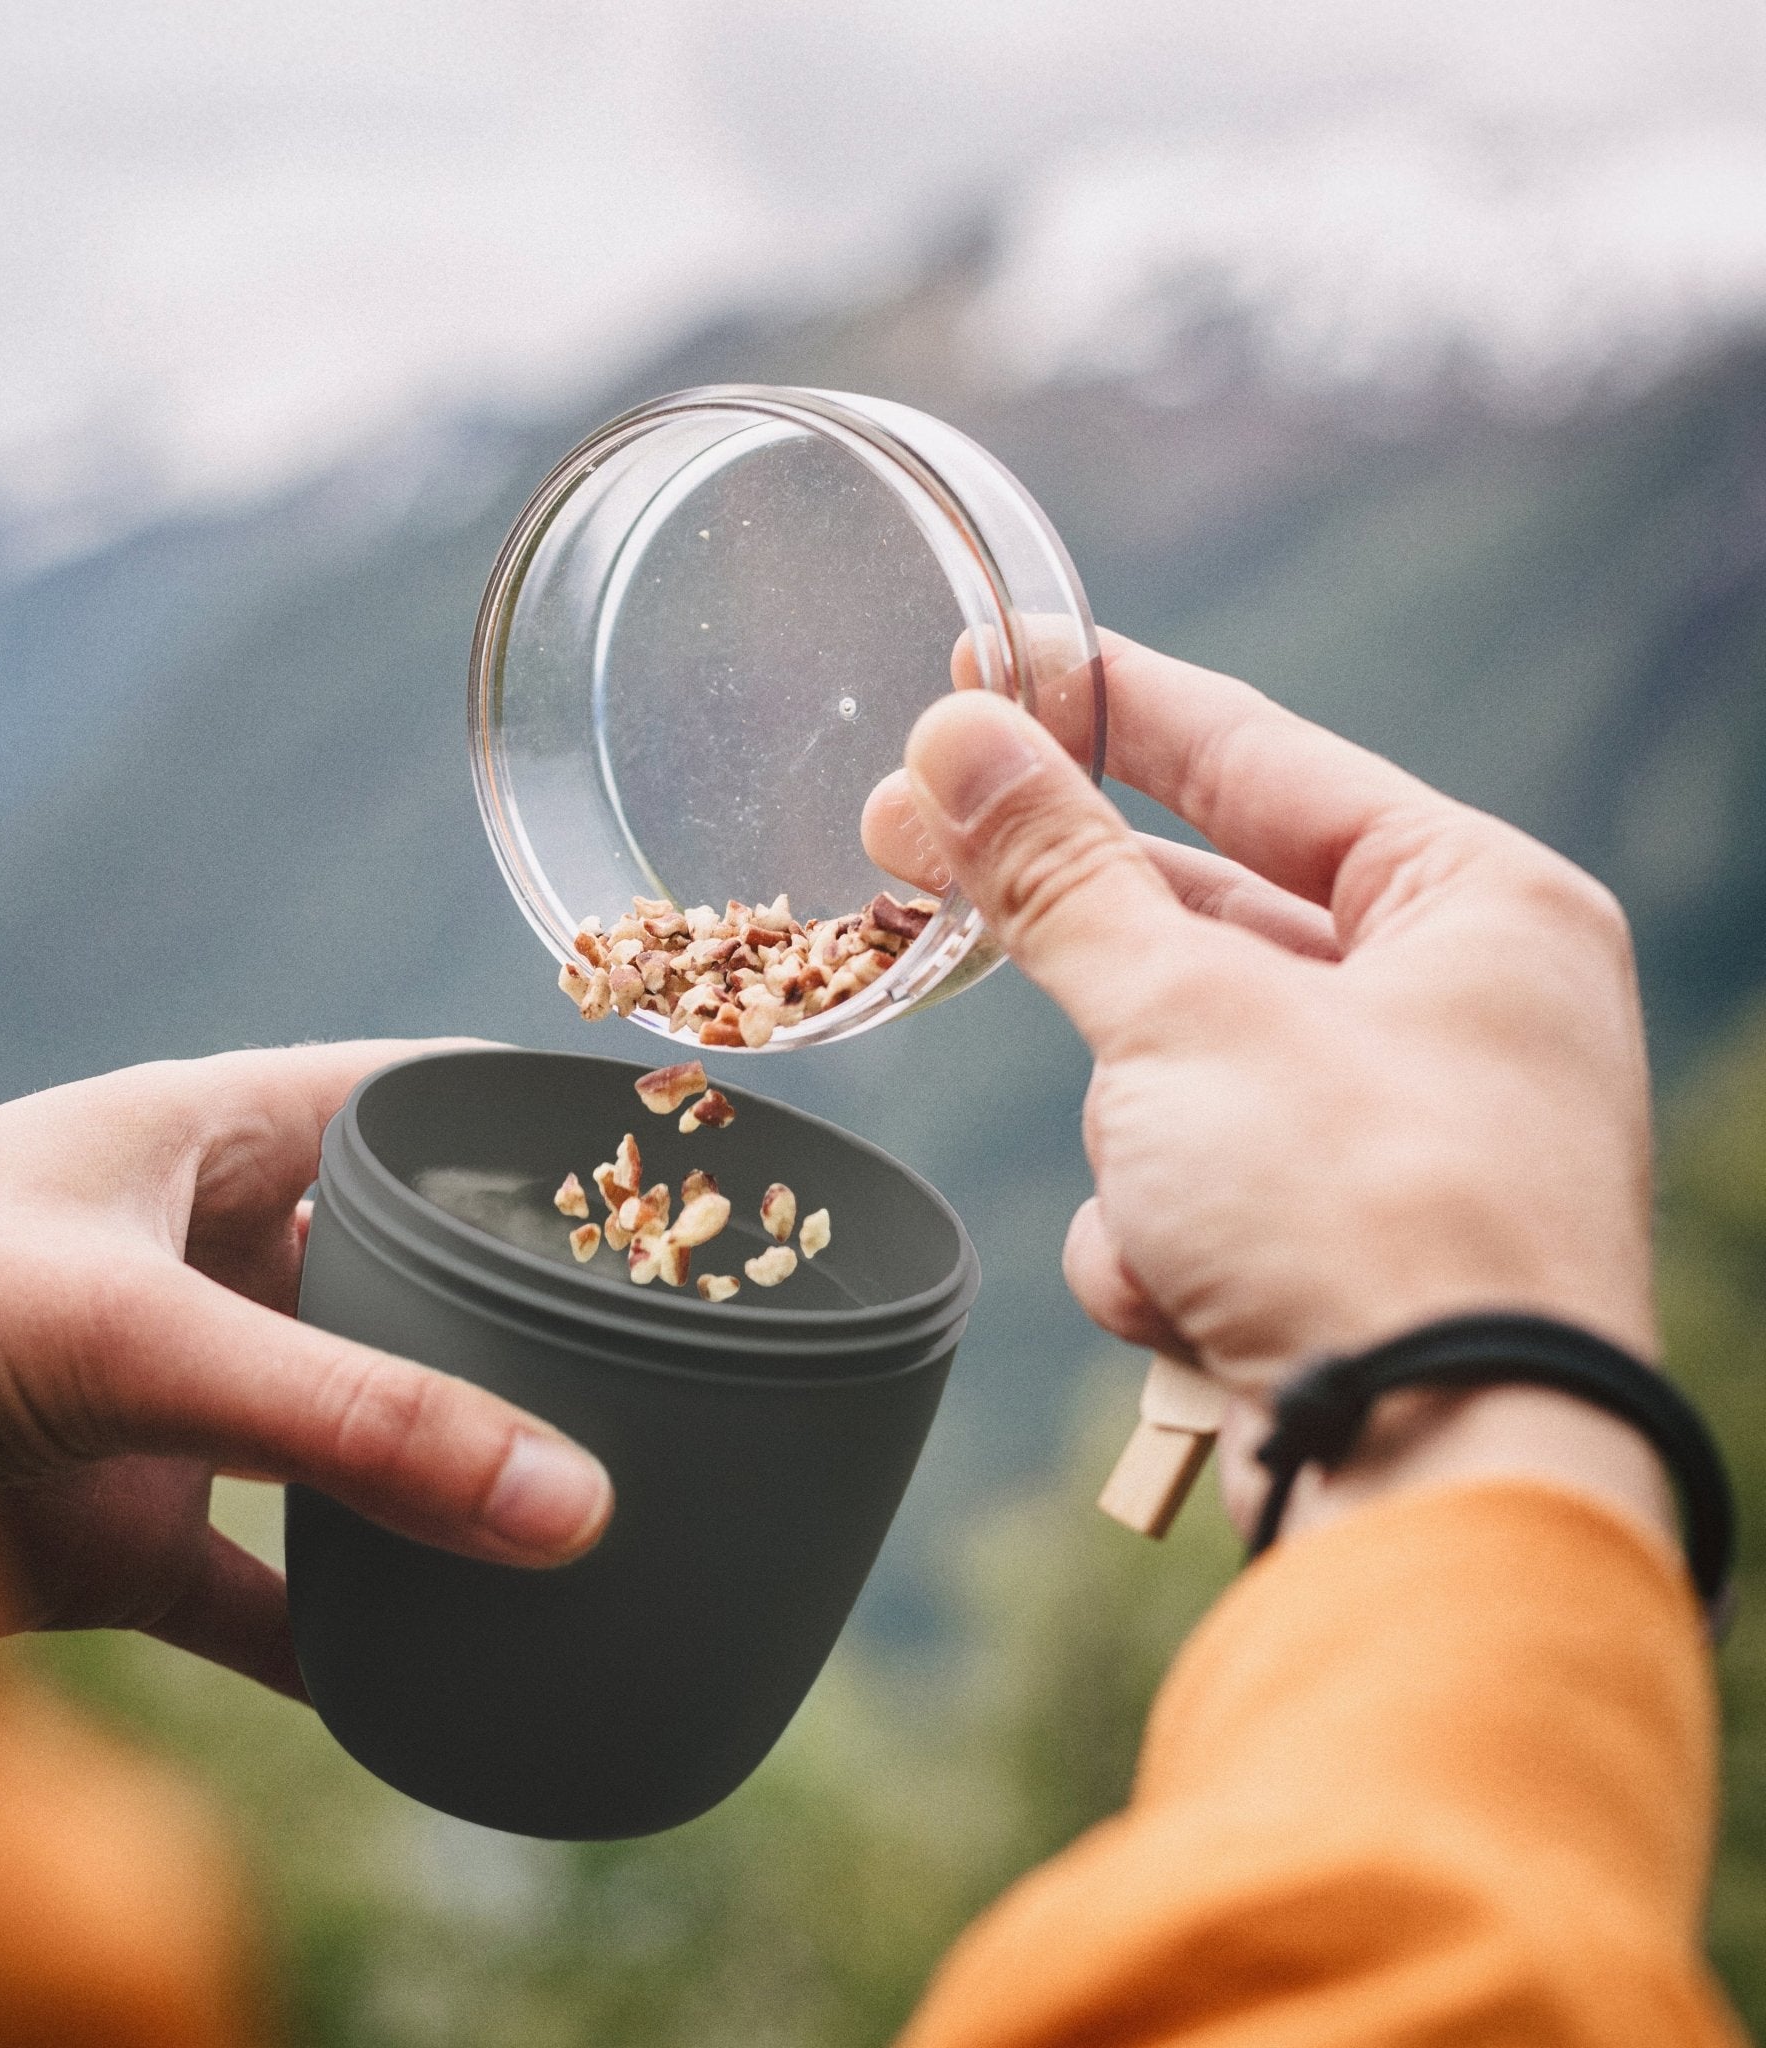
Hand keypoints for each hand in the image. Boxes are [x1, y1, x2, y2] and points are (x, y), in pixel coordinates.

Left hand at [0, 1042, 614, 1696]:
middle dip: (506, 1324)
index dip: (524, 1122)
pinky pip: (270, 1592)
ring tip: (579, 1508)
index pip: (407, 1098)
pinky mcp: (123, 1535)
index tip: (664, 1169)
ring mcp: (167, 1401)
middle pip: (399, 1278)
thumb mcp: (136, 1338)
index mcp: (208, 1138)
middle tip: (655, 1363)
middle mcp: (201, 1259)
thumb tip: (570, 1503)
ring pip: (346, 1435)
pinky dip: (342, 1635)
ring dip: (436, 1479)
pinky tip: (431, 1671)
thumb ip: (353, 1422)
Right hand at [898, 633, 1672, 1545]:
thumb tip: (957, 740)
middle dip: (1067, 925)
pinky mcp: (1343, 1247)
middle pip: (1203, 920)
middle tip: (902, 836)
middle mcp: (1455, 1009)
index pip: (1259, 758)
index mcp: (1477, 906)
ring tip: (1170, 1205)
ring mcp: (1399, 1139)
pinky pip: (1193, 1193)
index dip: (1110, 701)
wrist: (1445, 1487)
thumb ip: (1058, 879)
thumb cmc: (1369, 1214)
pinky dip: (1167, 1244)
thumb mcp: (1187, 1018)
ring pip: (1176, 1076)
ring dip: (1137, 1145)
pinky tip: (1203, 1301)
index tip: (994, 660)